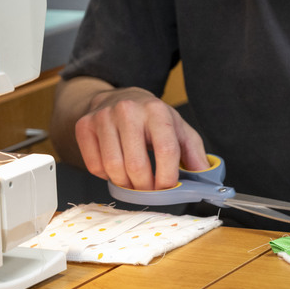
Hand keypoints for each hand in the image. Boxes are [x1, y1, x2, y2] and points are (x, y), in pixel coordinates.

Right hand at [73, 86, 207, 190]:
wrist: (119, 98)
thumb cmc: (153, 119)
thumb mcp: (179, 130)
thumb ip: (194, 154)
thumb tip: (204, 178)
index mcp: (157, 111)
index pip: (166, 151)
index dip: (167, 178)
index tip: (167, 189)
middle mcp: (129, 110)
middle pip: (136, 165)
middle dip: (145, 187)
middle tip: (149, 190)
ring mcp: (103, 117)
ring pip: (113, 168)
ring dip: (125, 184)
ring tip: (133, 182)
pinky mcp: (84, 126)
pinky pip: (94, 166)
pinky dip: (106, 176)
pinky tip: (116, 169)